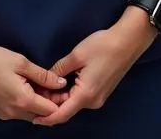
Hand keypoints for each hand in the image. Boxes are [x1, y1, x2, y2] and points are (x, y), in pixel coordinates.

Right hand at [0, 43, 66, 120]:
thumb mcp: (20, 62)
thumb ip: (43, 75)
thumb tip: (61, 83)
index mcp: (23, 101)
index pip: (51, 111)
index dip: (59, 100)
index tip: (62, 86)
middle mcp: (15, 114)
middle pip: (41, 115)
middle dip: (49, 102)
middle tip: (50, 82)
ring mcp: (5, 115)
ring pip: (29, 114)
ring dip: (37, 103)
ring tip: (37, 82)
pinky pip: (18, 112)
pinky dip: (25, 103)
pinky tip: (23, 87)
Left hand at [33, 13, 153, 125]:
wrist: (127, 42)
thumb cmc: (102, 47)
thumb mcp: (77, 55)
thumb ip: (59, 69)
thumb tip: (47, 78)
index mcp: (86, 95)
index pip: (62, 114)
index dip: (47, 118)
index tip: (33, 118)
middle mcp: (93, 101)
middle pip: (68, 109)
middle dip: (51, 104)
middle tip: (35, 93)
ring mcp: (98, 97)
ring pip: (74, 102)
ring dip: (60, 98)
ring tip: (44, 87)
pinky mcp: (101, 91)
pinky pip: (81, 97)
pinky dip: (69, 93)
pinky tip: (60, 83)